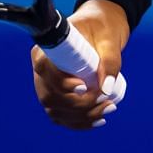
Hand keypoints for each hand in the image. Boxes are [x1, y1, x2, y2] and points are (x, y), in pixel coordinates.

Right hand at [30, 0, 127, 129]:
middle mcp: (42, 68)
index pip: (44, 69)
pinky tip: (98, 120)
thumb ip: (110, 61)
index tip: (83, 87)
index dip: (60, 83)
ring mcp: (47, 85)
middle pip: (49, 96)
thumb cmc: (102, 29)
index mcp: (48, 48)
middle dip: (78, 105)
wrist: (101, 29)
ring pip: (55, 110)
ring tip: (109, 109)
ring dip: (82, 117)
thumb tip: (106, 89)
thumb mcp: (109, 40)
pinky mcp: (57, 95)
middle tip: (106, 100)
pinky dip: (79, 122)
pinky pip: (61, 115)